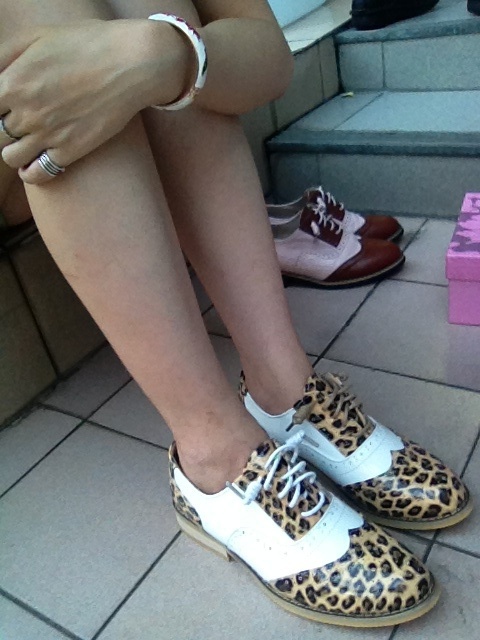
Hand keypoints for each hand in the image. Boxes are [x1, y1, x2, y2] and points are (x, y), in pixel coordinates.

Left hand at [0, 19, 187, 183]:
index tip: (7, 108)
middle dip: (4, 127)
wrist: (130, 64)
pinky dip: (30, 172)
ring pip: (10, 156)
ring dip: (13, 151)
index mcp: (13, 82)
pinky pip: (37, 174)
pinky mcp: (71, 151)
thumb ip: (4, 54)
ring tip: (25, 143)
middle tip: (19, 122)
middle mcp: (27, 111)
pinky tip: (34, 163)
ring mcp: (48, 134)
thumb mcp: (37, 36)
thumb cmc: (86, 43)